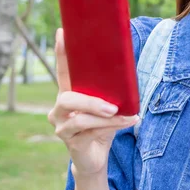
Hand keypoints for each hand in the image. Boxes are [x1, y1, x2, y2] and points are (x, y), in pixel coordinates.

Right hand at [47, 28, 138, 176]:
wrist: (96, 157)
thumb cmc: (102, 125)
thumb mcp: (109, 105)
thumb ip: (111, 90)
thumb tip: (128, 69)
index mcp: (69, 93)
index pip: (64, 70)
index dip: (62, 53)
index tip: (62, 33)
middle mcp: (59, 108)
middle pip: (67, 97)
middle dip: (91, 101)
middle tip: (113, 106)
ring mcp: (61, 125)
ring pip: (79, 117)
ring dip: (105, 117)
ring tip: (126, 115)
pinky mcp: (69, 141)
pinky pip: (89, 131)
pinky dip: (112, 126)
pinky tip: (129, 121)